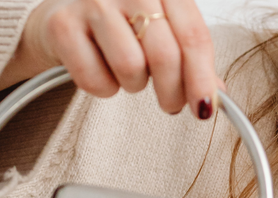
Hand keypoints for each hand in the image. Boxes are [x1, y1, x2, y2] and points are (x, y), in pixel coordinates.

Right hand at [0, 0, 218, 118]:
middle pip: (165, 55)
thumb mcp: (163, 33)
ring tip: (128, 74)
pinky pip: (95, 79)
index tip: (205, 107)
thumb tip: (215, 96)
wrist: (64, 15)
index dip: (202, 77)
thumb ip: (190, 59)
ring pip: (130, 68)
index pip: (194, 35)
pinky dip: (103, 87)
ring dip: (134, 85)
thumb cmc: (121, 25)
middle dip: (173, 92)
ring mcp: (94, 2)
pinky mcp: (63, 24)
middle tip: (171, 104)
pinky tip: (101, 71)